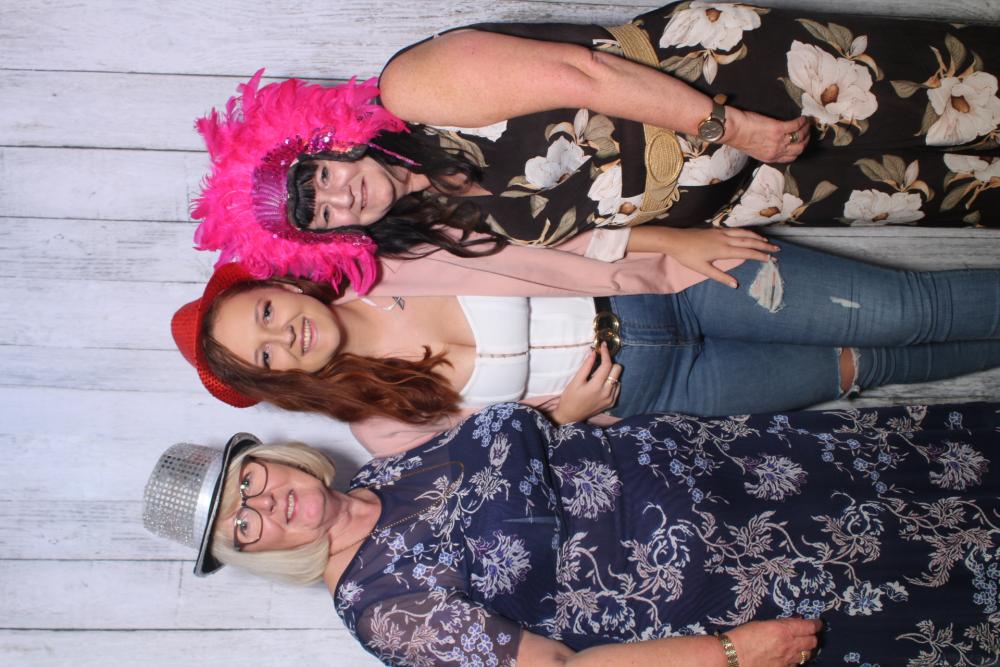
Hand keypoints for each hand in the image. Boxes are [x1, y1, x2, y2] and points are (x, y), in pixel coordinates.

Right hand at [549, 343, 621, 424]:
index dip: (606, 353)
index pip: (607, 364)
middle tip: (599, 362)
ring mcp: (611, 399)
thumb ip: (586, 366)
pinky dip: (611, 382)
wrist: (570, 416)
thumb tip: (594, 352)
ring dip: (610, 373)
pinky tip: (601, 384)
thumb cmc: (570, 397)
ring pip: (618, 378)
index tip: (602, 346)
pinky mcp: (612, 403)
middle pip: (617, 369)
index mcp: (596, 386)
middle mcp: (607, 393)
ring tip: (598, 375)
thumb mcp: (575, 381)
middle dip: (609, 363)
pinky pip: (617, 387)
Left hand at [661, 227, 777, 287]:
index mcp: (723, 250)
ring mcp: (721, 232)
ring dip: (757, 237)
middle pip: (749, 241)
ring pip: (744, 233)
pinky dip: (747, 232)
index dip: (760, 256)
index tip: (772, 259)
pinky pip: (736, 230)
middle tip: (777, 249)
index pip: (747, 252)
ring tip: (767, 241)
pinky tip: (749, 234)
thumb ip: (720, 277)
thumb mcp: (703, 269)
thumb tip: (735, 285)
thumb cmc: (687, 256)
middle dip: (764, 245)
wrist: (675, 240)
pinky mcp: (716, 229)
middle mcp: (725, 239)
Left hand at [725, 107, 810, 162]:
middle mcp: (776, 152)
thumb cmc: (739, 137)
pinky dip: (801, 121)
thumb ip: (766, 149)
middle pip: (799, 149)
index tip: (800, 141)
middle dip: (805, 140)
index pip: (790, 158)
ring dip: (806, 129)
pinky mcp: (778, 129)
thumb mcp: (754, 149)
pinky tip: (802, 118)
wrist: (732, 129)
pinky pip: (796, 126)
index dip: (798, 149)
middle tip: (806, 131)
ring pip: (800, 138)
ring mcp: (778, 141)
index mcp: (769, 158)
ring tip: (805, 123)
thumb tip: (773, 142)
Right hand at [726, 618, 821, 665]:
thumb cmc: (743, 636)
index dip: (816, 624)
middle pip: (812, 641)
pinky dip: (796, 660)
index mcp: (784, 630)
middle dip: (812, 636)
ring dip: (806, 649)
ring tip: (801, 645)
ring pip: (807, 655)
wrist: (733, 657)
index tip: (817, 623)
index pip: (809, 627)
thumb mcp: (762, 624)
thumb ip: (779, 624)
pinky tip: (789, 657)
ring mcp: (788, 660)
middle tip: (809, 633)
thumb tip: (792, 622)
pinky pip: (796, 665)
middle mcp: (790, 646)